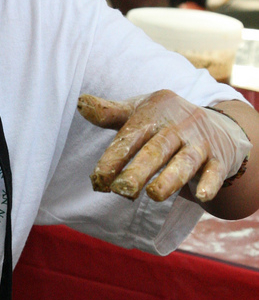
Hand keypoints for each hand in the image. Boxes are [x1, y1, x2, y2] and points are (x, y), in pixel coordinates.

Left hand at [77, 89, 250, 202]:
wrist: (220, 124)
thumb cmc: (167, 122)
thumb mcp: (141, 112)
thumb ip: (110, 113)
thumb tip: (80, 103)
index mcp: (155, 114)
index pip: (132, 135)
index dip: (115, 157)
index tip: (98, 179)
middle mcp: (178, 127)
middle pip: (157, 149)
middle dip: (140, 170)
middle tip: (122, 190)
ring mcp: (200, 143)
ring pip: (185, 161)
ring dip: (171, 178)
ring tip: (154, 195)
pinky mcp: (220, 160)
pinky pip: (215, 172)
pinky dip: (210, 183)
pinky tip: (202, 196)